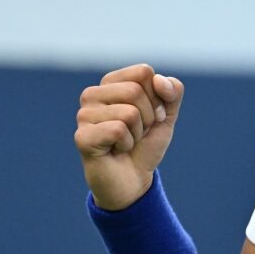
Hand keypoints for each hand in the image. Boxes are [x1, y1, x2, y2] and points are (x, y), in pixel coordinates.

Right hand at [75, 64, 185, 209]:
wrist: (134, 181)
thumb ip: (172, 91)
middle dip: (148, 117)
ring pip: (129, 112)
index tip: (151, 116)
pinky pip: (118, 130)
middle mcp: (92, 94)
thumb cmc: (145, 144)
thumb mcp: (166, 114)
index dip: (157, 98)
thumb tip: (158, 80)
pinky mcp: (82, 136)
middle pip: (135, 91)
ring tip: (126, 142)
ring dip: (137, 133)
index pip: (143, 72)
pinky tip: (116, 151)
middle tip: (137, 132)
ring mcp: (83, 115)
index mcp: (111, 83)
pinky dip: (126, 144)